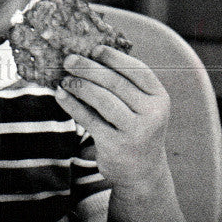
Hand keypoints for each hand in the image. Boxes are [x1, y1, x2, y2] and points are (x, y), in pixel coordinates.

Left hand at [55, 46, 170, 192]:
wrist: (142, 172)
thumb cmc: (135, 129)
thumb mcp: (140, 107)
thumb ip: (124, 85)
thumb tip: (89, 57)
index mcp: (160, 97)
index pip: (137, 70)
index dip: (114, 58)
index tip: (93, 49)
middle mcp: (152, 113)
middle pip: (116, 83)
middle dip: (89, 69)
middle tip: (69, 60)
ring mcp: (136, 131)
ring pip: (103, 100)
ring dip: (80, 86)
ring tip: (64, 79)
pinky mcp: (116, 145)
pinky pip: (90, 119)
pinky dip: (73, 105)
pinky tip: (61, 96)